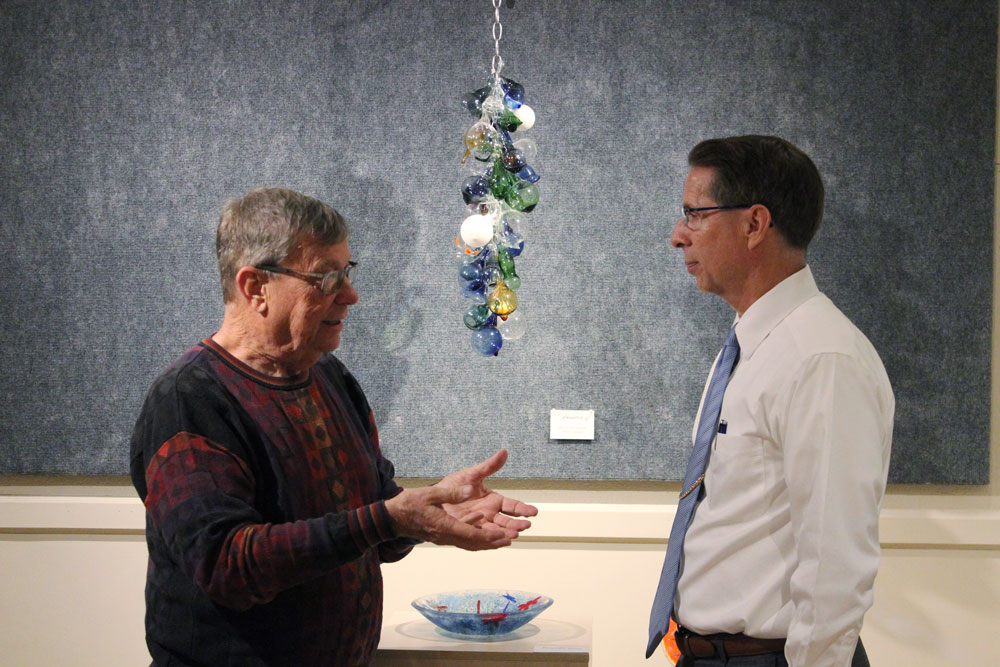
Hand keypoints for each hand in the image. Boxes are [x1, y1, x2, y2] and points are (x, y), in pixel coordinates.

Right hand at [383, 449, 537, 551]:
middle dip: (492, 542)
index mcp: (444, 526)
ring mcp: (442, 538)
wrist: (391, 517)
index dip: (488, 536)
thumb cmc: (408, 504)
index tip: (503, 535)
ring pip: (468, 544)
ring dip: (486, 543)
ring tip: (502, 539)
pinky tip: (482, 533)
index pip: (470, 534)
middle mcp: (445, 536)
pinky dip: (475, 539)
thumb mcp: (430, 493)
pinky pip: (461, 540)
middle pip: (473, 543)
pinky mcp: (440, 536)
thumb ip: (451, 493)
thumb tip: (471, 490)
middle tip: (510, 539)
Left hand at [437, 449, 537, 535]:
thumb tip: (504, 452)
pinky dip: (489, 541)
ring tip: (514, 536)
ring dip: (505, 534)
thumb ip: (489, 466)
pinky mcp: (468, 532)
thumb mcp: (472, 474)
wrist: (434, 498)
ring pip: (496, 531)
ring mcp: (479, 524)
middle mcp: (489, 514)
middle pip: (507, 521)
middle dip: (517, 524)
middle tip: (526, 526)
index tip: (533, 512)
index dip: (523, 509)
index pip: (512, 506)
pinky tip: (497, 543)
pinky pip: (480, 538)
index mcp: (493, 501)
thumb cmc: (453, 485)